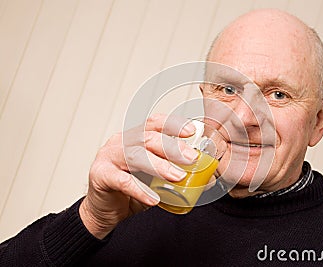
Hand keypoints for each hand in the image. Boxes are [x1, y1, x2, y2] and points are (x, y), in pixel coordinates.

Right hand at [79, 114, 197, 238]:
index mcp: (134, 137)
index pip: (154, 123)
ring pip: (136, 155)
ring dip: (160, 166)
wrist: (103, 209)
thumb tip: (202, 174)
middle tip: (191, 159)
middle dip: (173, 147)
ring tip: (177, 176)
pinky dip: (140, 190)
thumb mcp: (152, 176)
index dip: (173, 125)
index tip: (191, 131)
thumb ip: (170, 170)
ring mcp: (108, 157)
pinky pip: (122, 181)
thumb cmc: (128, 190)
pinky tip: (153, 198)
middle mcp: (121, 142)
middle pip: (148, 138)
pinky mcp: (101, 175)